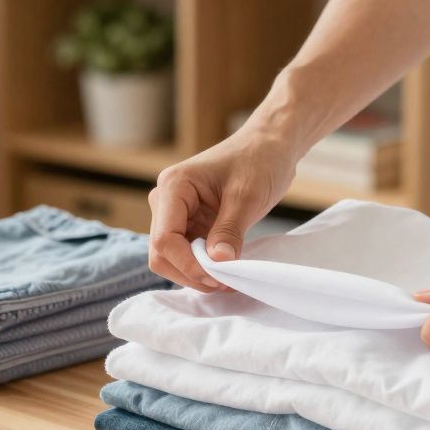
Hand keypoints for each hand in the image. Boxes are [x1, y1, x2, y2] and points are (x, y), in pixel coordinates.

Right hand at [148, 126, 298, 290]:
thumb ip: (229, 230)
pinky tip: (225, 271)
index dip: (187, 264)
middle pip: (161, 252)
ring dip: (195, 274)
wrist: (269, 146)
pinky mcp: (190, 224)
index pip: (165, 238)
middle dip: (190, 272)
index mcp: (174, 187)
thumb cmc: (258, 160)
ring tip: (228, 279)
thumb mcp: (247, 196)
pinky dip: (202, 268)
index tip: (218, 278)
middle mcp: (166, 201)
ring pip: (171, 258)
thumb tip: (217, 263)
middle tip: (225, 283)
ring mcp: (176, 214)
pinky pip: (186, 255)